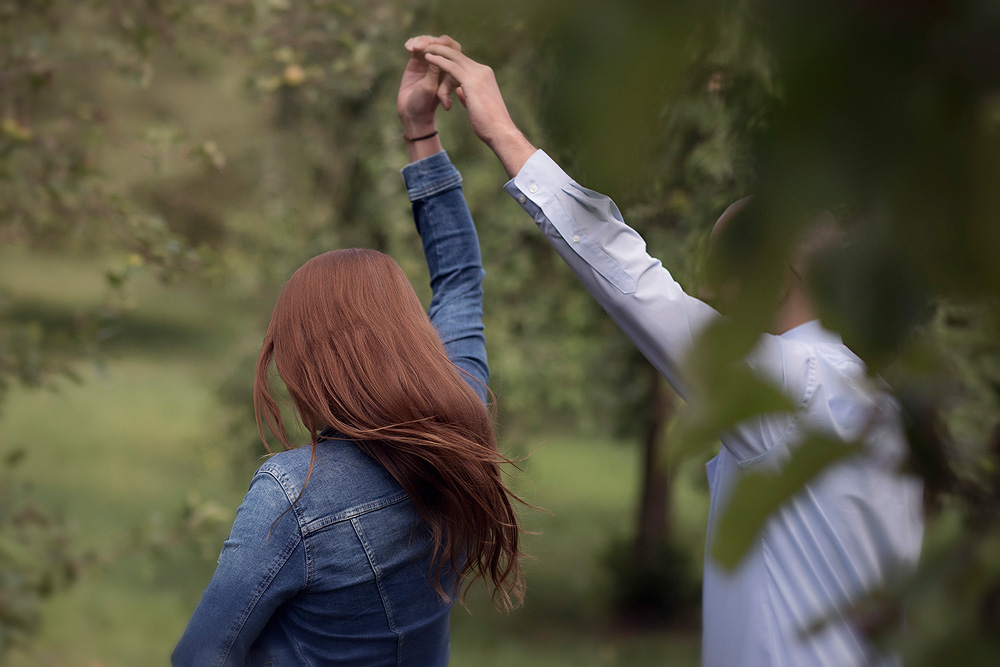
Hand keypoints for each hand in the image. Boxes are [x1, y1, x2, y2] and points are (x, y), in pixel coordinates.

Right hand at [397, 35, 460, 138]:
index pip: (454, 49)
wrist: (411, 112)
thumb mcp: (429, 88)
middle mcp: (444, 64)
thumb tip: (438, 54)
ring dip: (422, 41)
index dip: (443, 46)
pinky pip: (418, 45)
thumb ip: (434, 72)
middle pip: (443, 42)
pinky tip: (408, 48)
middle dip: (431, 41)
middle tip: (419, 47)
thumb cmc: (423, 104)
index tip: (431, 52)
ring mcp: (431, 60)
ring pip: (430, 41)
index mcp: (453, 70)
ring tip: (411, 48)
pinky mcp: (418, 60)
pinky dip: (413, 42)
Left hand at [422, 44, 534, 175]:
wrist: (501, 133)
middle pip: (458, 55)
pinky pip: (451, 66)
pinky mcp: (472, 82)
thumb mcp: (476, 106)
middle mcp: (483, 71)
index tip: (435, 56)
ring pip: (454, 57)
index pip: (464, 62)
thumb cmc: (490, 125)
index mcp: (485, 76)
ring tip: (422, 48)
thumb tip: (459, 92)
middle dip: (441, 50)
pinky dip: (438, 61)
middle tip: (426, 46)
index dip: (448, 58)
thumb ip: (467, 95)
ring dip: (437, 51)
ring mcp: (479, 75)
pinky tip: (427, 58)